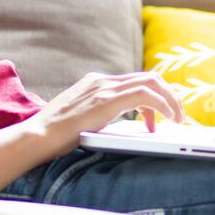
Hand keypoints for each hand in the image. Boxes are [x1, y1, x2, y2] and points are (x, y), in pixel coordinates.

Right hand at [24, 71, 185, 158]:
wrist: (36, 137)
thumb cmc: (54, 135)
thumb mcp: (80, 118)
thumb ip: (99, 114)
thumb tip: (119, 125)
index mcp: (95, 83)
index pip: (135, 81)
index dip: (154, 96)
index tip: (160, 115)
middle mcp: (102, 81)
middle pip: (149, 77)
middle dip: (169, 95)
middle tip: (178, 115)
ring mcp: (104, 89)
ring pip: (152, 82)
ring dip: (170, 100)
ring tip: (177, 119)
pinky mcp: (107, 101)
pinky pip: (146, 95)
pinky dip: (163, 105)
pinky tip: (168, 118)